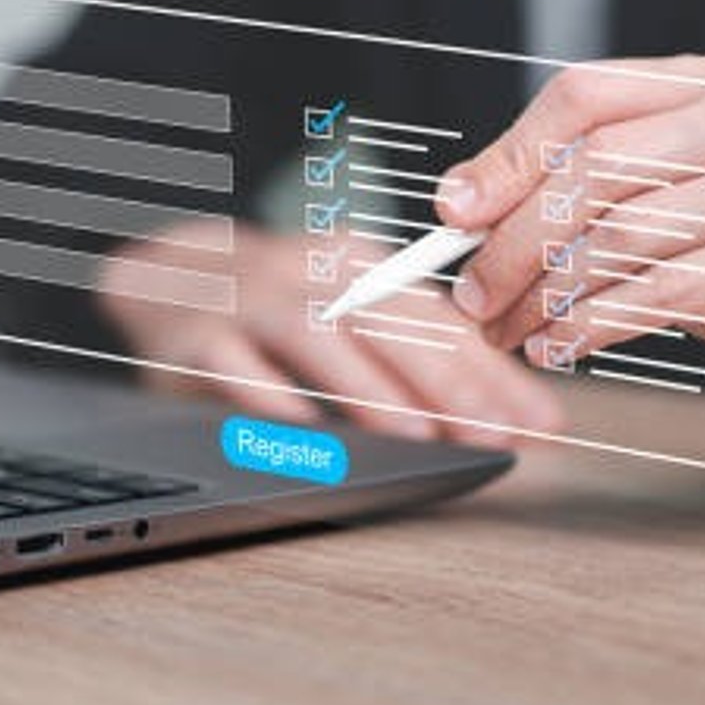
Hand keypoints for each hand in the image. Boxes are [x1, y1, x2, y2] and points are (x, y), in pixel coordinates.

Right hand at [94, 222, 563, 446]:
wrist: (163, 278)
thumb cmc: (277, 307)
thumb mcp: (348, 309)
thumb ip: (420, 353)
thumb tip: (517, 411)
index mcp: (358, 266)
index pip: (439, 317)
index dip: (494, 369)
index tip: (541, 420)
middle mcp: (309, 274)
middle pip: (388, 322)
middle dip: (450, 383)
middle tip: (495, 435)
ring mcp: (250, 301)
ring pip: (318, 338)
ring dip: (371, 389)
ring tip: (419, 438)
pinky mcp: (196, 336)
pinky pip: (235, 367)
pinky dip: (271, 401)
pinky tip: (306, 436)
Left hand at [434, 54, 704, 434]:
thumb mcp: (660, 205)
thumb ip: (580, 190)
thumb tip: (464, 203)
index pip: (587, 95)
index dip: (509, 155)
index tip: (456, 211)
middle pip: (598, 166)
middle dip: (517, 240)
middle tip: (475, 296)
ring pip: (625, 234)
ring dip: (548, 295)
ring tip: (513, 331)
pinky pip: (667, 289)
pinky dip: (597, 326)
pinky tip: (563, 347)